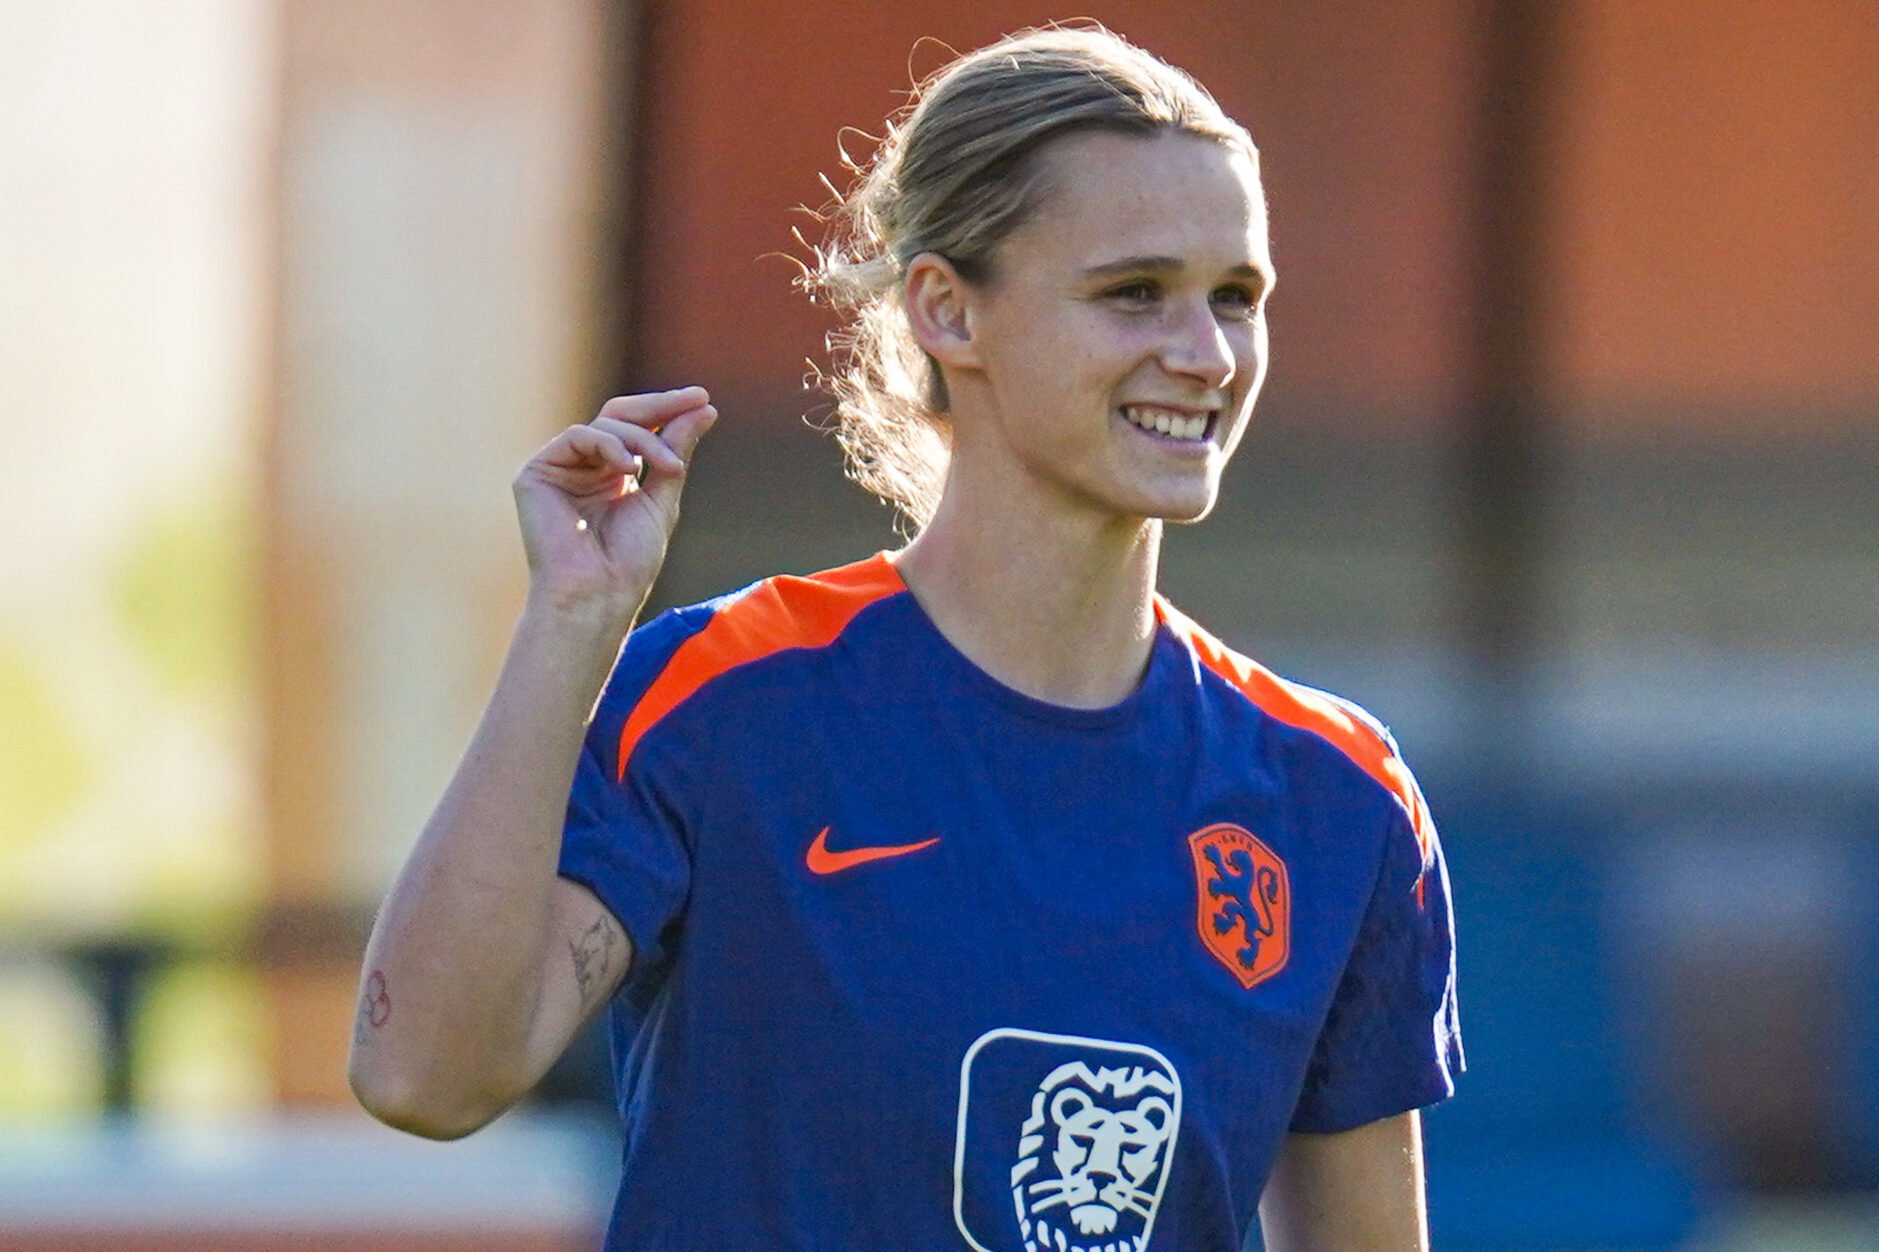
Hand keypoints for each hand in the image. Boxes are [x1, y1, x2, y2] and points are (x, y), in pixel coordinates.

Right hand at [512, 387, 716, 625]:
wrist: (598, 594)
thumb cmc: (629, 561)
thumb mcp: (662, 496)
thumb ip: (676, 451)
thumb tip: (702, 409)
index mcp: (611, 476)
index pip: (637, 430)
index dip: (668, 411)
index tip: (704, 401)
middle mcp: (583, 468)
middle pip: (619, 418)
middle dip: (660, 407)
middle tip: (695, 399)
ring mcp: (558, 469)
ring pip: (604, 426)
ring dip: (643, 440)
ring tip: (668, 468)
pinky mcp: (535, 474)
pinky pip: (577, 437)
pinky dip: (609, 445)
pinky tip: (629, 468)